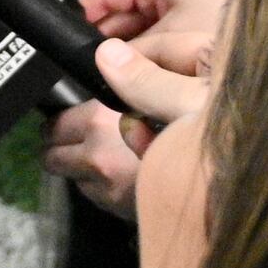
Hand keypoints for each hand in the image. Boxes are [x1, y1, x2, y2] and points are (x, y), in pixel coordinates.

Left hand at [40, 38, 219, 214]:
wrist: (215, 178)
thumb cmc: (195, 128)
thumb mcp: (168, 87)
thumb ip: (134, 76)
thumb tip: (109, 57)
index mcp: (100, 120)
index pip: (56, 122)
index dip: (61, 118)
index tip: (69, 116)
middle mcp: (95, 155)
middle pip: (51, 155)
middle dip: (60, 146)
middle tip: (73, 138)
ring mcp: (105, 187)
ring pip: (71, 177)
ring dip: (79, 167)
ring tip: (98, 156)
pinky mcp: (116, 209)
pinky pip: (94, 195)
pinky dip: (99, 185)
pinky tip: (119, 174)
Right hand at [82, 0, 241, 80]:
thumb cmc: (226, 32)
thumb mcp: (167, 42)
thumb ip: (132, 56)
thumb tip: (103, 68)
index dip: (90, 10)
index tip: (68, 32)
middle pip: (131, 16)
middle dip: (111, 43)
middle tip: (90, 69)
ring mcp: (196, 18)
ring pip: (150, 39)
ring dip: (134, 61)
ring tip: (114, 85)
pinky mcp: (210, 42)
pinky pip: (171, 54)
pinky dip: (157, 69)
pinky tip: (145, 91)